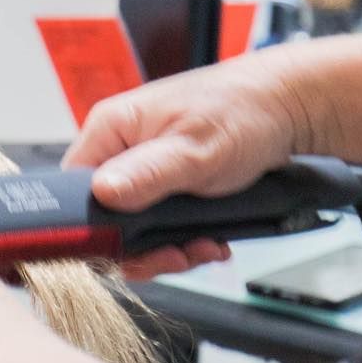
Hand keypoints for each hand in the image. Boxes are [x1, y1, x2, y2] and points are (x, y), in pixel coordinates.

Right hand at [63, 54, 313, 279]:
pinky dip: (185, 241)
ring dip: (170, 248)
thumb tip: (104, 193)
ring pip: (135, 227)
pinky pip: (159, 225)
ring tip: (203, 247)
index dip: (96, 228)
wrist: (287, 106)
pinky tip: (210, 240)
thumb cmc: (243, 109)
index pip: (74, 189)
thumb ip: (148, 174)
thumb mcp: (195, 149)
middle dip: (144, 247)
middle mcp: (120, 149)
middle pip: (106, 217)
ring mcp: (142, 168)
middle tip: (177, 256)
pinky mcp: (164, 184)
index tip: (128, 252)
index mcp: (110, 128)